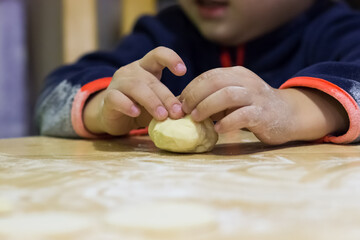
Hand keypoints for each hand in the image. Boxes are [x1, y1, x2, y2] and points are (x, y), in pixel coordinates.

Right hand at [84, 47, 186, 135]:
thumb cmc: (140, 107)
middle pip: (151, 79)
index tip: (183, 71)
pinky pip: (117, 98)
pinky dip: (127, 105)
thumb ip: (170, 103)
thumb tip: (191, 109)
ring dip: (151, 101)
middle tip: (177, 113)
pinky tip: (136, 112)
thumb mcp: (158, 103)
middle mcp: (132, 71)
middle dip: (166, 97)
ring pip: (136, 87)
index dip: (171, 59)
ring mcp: (118, 83)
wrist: (114, 117)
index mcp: (146, 67)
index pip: (158, 54)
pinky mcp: (108, 97)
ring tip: (162, 116)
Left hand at [180, 66, 347, 144]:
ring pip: (227, 95)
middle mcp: (246, 81)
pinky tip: (217, 129)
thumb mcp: (234, 97)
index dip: (191, 88)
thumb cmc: (254, 107)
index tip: (180, 102)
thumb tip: (182, 105)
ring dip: (208, 106)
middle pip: (215, 81)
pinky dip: (227, 123)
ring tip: (197, 118)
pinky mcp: (263, 114)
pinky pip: (242, 116)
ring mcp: (256, 96)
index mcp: (237, 74)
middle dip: (195, 95)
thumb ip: (213, 98)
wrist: (289, 114)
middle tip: (185, 110)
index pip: (209, 75)